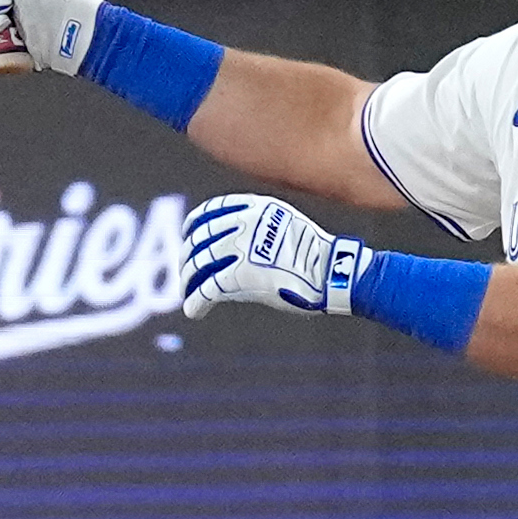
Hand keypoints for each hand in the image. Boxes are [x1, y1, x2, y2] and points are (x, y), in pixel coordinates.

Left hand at [182, 193, 366, 318]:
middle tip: (185, 271)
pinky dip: (196, 300)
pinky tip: (194, 310)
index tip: (188, 232)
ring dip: (189, 279)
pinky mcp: (241, 275)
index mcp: (256, 207)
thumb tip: (239, 241)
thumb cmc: (316, 254)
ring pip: (200, 263)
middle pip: (202, 238)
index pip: (214, 209)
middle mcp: (244, 223)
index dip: (196, 222)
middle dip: (188, 256)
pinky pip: (209, 288)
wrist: (332, 271)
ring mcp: (242, 248)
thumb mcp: (287, 224)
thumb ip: (262, 227)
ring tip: (187, 292)